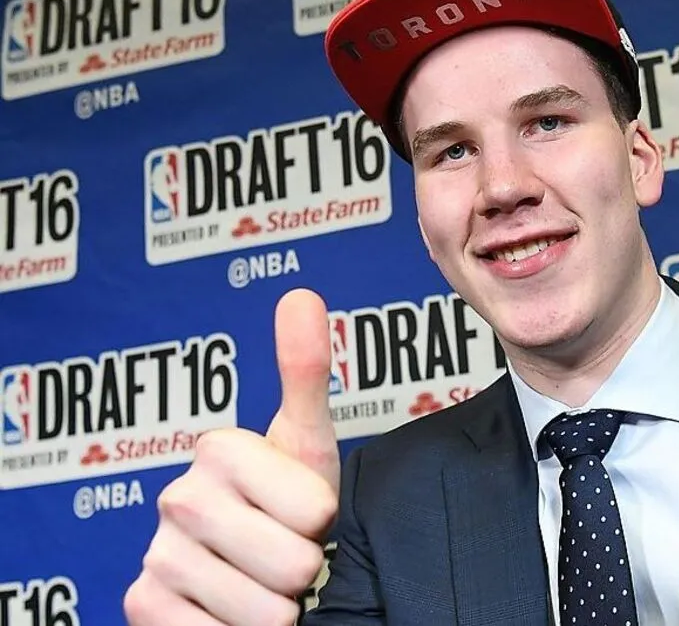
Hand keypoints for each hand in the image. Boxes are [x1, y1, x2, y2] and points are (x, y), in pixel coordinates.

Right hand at [124, 289, 340, 625]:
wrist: (248, 570)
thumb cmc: (289, 505)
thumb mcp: (307, 440)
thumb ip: (305, 373)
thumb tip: (301, 294)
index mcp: (220, 449)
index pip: (316, 512)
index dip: (326, 522)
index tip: (306, 513)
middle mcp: (178, 497)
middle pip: (292, 565)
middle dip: (303, 570)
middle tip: (289, 554)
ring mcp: (158, 554)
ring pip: (264, 613)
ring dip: (275, 610)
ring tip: (265, 584)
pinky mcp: (144, 607)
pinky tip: (230, 609)